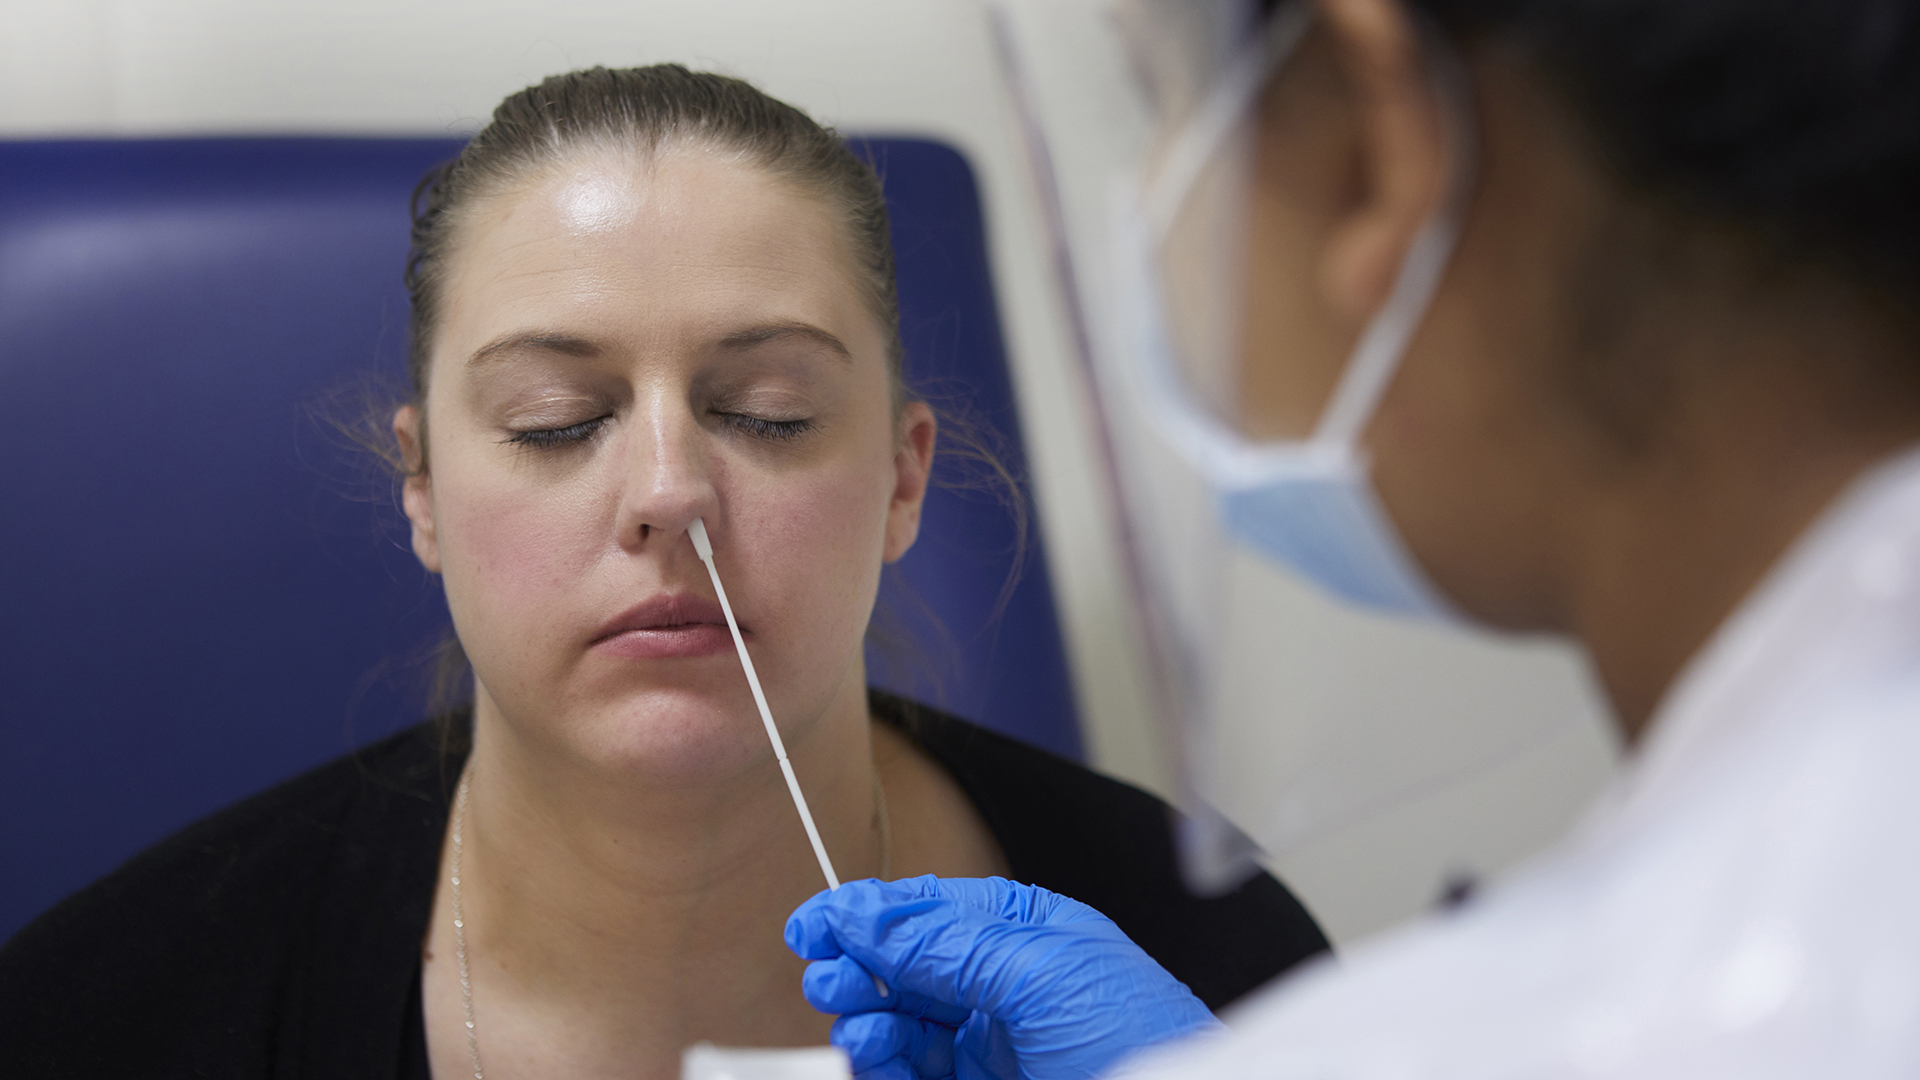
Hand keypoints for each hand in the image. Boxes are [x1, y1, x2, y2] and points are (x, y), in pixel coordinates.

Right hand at [785, 876, 1220, 1079]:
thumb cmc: (1141, 1041)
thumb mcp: (1043, 972)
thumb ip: (951, 944)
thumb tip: (869, 916)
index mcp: (1029, 936)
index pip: (932, 911)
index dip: (869, 913)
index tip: (813, 925)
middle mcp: (1006, 990)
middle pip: (907, 969)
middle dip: (860, 966)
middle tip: (828, 976)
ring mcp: (993, 1049)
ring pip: (902, 1026)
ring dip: (866, 1018)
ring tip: (853, 1021)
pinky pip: (911, 1075)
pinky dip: (880, 1064)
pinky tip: (870, 1054)